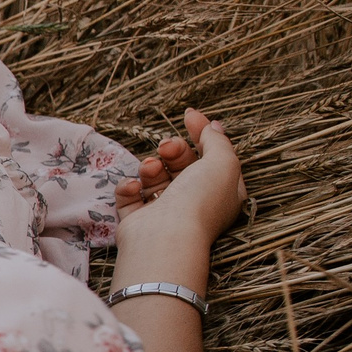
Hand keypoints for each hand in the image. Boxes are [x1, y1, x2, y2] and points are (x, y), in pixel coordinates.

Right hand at [115, 108, 245, 256]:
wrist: (166, 237)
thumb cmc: (200, 200)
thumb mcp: (222, 163)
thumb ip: (217, 140)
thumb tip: (212, 125)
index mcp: (221, 191)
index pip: (212, 156)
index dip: (201, 133)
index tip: (188, 114)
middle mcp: (195, 202)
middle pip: (182, 164)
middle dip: (173, 150)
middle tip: (167, 148)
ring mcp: (165, 212)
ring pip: (155, 177)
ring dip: (150, 166)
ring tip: (150, 168)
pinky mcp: (138, 220)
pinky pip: (129, 195)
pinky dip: (128, 187)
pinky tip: (133, 187)